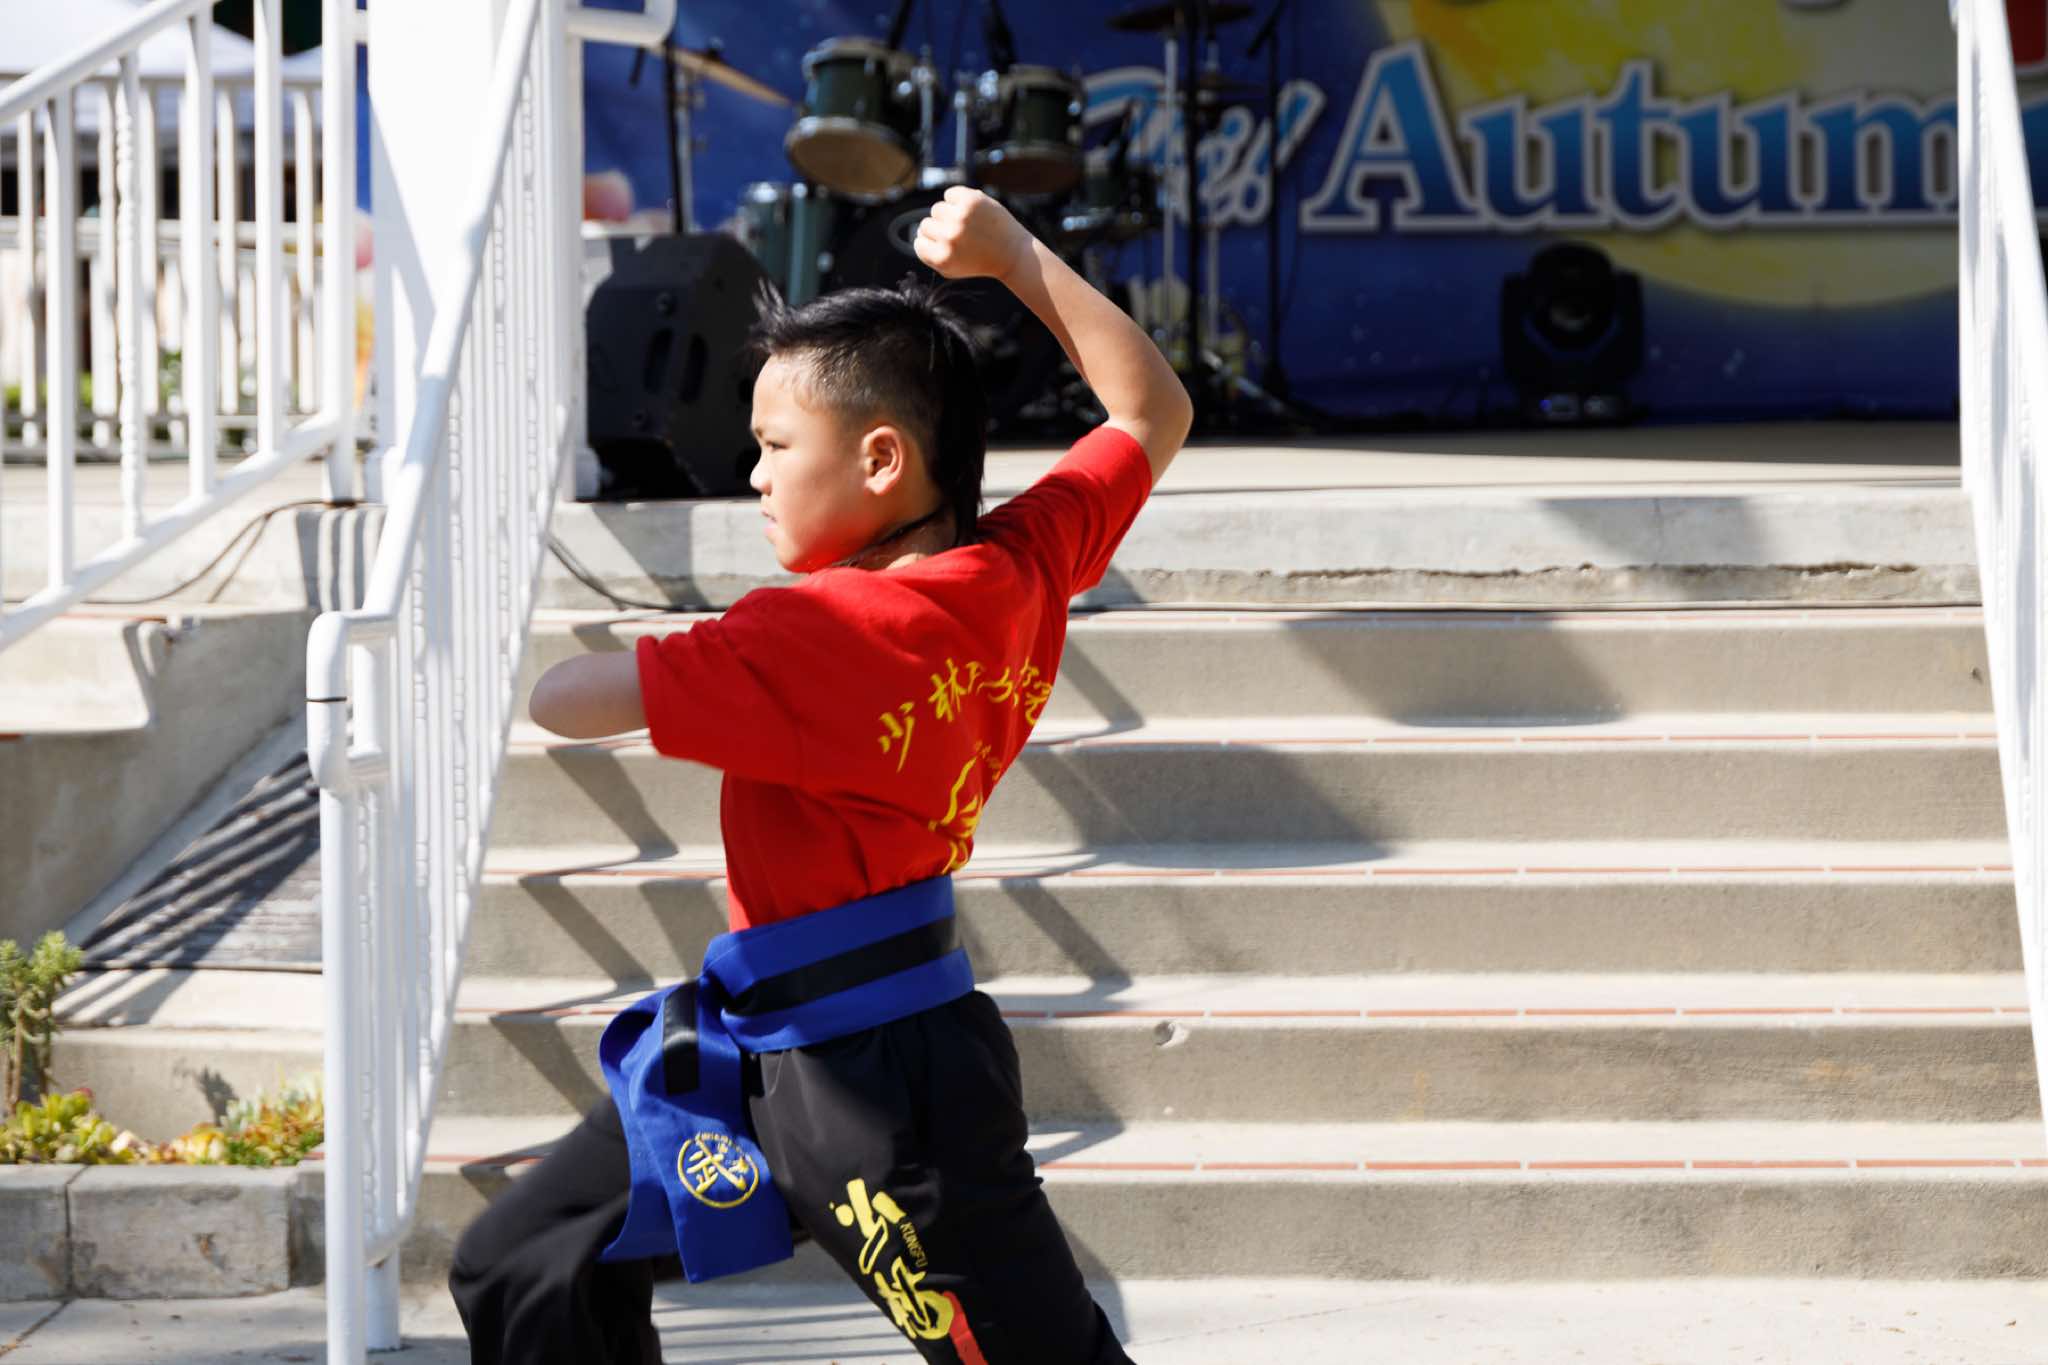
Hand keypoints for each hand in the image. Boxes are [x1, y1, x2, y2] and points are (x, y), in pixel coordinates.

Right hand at [912, 185, 1032, 282]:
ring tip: (967, 224)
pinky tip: (972, 211)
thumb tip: (919, 235)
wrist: (1012, 253)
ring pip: (937, 209)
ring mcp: (960, 217)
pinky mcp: (971, 201)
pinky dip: (958, 200)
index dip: (932, 244)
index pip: (919, 242)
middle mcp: (949, 237)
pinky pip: (950, 194)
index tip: (948, 247)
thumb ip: (931, 256)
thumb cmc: (980, 262)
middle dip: (941, 230)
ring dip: (949, 215)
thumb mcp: (952, 269)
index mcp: (942, 257)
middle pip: (926, 225)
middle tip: (961, 237)